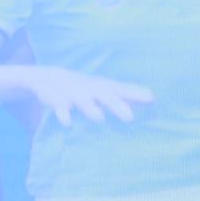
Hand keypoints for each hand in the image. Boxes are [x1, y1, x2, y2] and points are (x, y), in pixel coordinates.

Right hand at [27, 67, 153, 125]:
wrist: (47, 77)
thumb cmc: (85, 87)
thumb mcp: (105, 88)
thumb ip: (127, 94)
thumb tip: (152, 98)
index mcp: (103, 87)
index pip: (123, 91)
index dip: (136, 94)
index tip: (152, 100)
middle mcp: (91, 89)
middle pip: (105, 97)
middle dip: (117, 106)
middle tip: (129, 118)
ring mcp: (74, 94)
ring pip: (83, 101)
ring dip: (90, 108)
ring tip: (99, 117)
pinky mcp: (57, 100)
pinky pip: (59, 107)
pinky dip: (63, 114)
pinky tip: (67, 122)